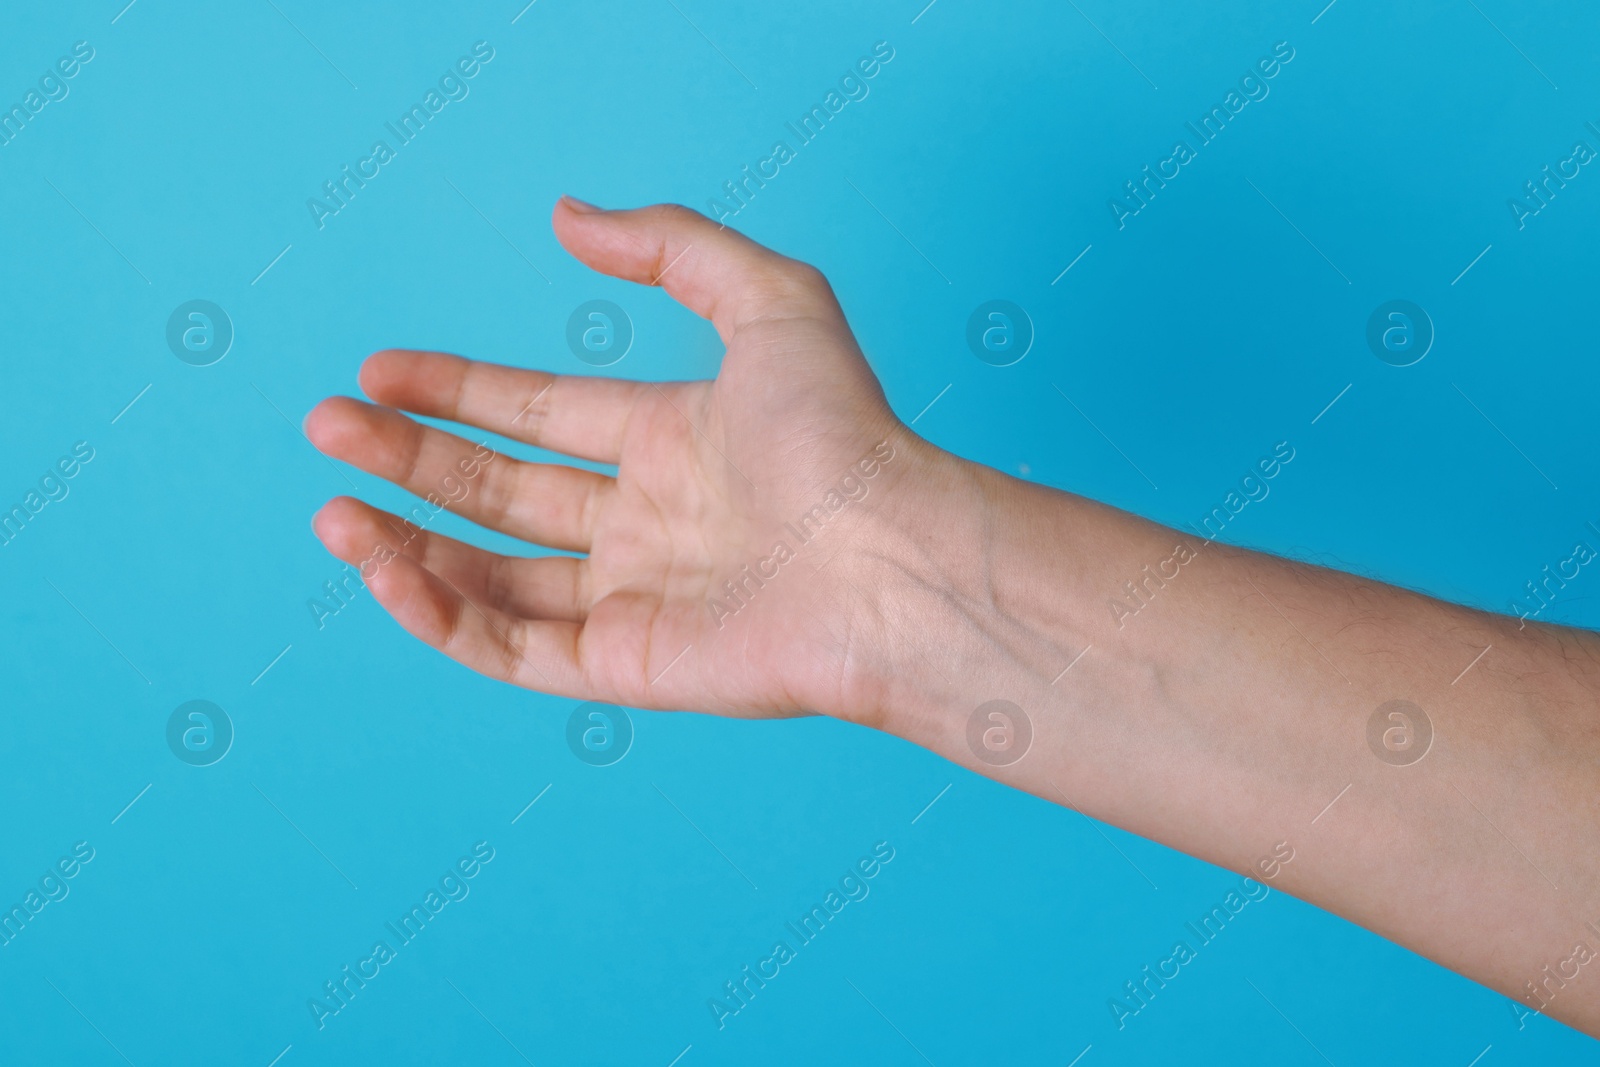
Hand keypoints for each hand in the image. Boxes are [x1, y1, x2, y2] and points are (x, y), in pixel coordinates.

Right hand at [306, 199, 952, 723]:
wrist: (892, 560)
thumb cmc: (846, 436)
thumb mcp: (770, 299)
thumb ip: (671, 245)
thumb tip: (566, 215)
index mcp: (670, 442)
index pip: (536, 414)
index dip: (455, 391)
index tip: (376, 371)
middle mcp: (644, 523)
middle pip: (498, 491)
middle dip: (409, 459)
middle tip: (324, 426)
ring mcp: (632, 598)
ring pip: (490, 576)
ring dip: (404, 541)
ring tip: (332, 507)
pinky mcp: (625, 667)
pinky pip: (510, 649)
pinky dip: (439, 615)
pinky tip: (385, 567)